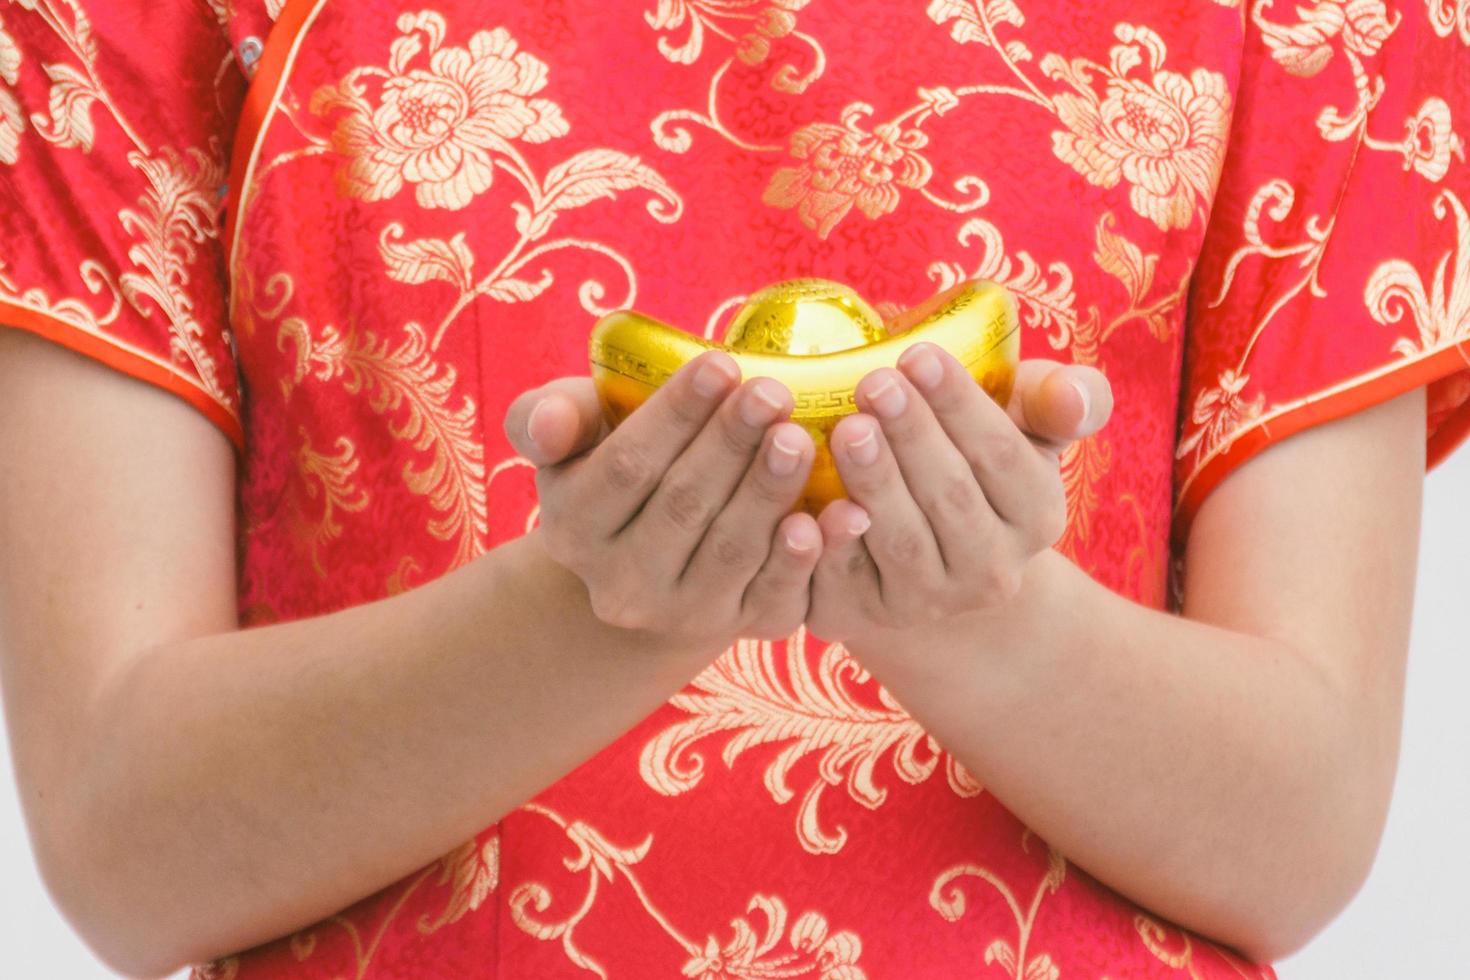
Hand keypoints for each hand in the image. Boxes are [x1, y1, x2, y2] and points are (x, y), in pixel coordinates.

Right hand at [502, 351, 823, 649]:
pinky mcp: (741, 629)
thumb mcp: (574, 442)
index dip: (675, 416)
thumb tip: (546, 423)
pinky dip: (807, 559)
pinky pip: (777, 596)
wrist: (652, 566)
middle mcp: (621, 584)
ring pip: (732, 550)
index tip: (720, 365)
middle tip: (773, 392)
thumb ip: (549, 418)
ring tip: (801, 437)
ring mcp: (683, 614)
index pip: (626, 467)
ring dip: (769, 492)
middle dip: (731, 445)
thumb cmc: (617, 475)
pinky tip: (838, 515)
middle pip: (683, 507)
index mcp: (574, 529)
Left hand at [805, 344, 1111, 642]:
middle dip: (912, 438)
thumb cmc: (974, 460)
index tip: (918, 355)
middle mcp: (991, 571)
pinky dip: (828, 546)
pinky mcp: (867, 616)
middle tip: (874, 383)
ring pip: (901, 542)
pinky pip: (844, 583)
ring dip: (874, 484)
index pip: (1002, 457)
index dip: (960, 406)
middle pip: (951, 498)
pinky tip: (807, 506)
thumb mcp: (1026, 426)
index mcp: (1036, 516)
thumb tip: (1074, 396)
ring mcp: (929, 601)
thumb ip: (1060, 401)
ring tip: (845, 428)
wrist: (926, 545)